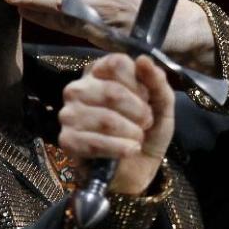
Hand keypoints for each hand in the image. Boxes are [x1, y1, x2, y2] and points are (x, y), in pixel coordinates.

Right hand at [57, 53, 174, 195]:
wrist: (136, 169)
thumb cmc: (147, 131)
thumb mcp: (161, 105)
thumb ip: (157, 81)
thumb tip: (143, 60)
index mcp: (99, 72)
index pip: (117, 63)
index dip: (139, 84)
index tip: (146, 99)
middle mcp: (78, 88)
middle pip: (112, 91)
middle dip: (139, 112)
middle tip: (145, 123)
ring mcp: (69, 114)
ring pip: (106, 119)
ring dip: (132, 133)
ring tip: (137, 139)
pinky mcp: (67, 139)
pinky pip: (96, 142)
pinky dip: (120, 149)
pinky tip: (128, 151)